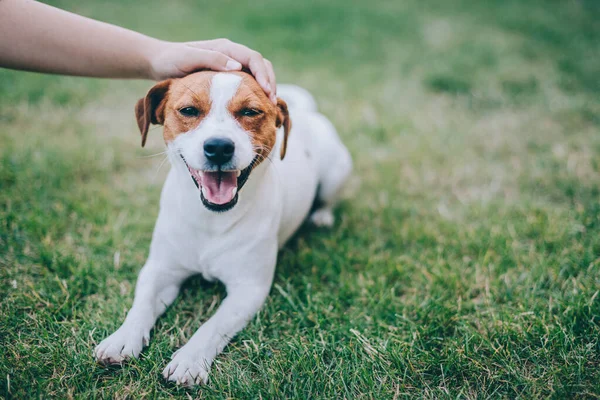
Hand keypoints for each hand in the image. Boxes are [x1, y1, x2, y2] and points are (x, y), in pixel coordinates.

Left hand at [148, 39, 276, 102]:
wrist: (160, 64)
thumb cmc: (171, 61)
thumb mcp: (188, 58)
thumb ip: (211, 59)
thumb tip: (237, 67)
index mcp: (225, 48)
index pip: (253, 58)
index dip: (263, 74)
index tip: (267, 91)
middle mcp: (231, 56)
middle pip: (261, 65)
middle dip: (270, 82)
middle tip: (272, 102)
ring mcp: (231, 67)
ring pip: (257, 75)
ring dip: (266, 88)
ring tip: (269, 105)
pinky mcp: (228, 79)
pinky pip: (248, 84)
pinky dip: (256, 94)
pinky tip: (257, 107)